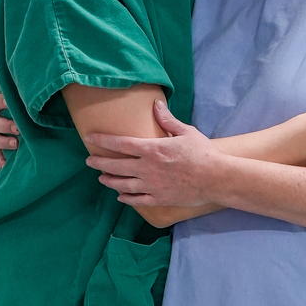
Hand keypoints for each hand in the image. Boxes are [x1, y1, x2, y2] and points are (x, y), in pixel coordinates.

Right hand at [0, 57, 18, 166]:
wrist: (11, 121)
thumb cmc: (9, 103)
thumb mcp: (6, 89)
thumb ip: (0, 77)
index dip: (2, 102)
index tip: (11, 102)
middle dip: (5, 125)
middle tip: (19, 127)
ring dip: (3, 142)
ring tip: (16, 144)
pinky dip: (1, 159)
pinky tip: (7, 164)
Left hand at [85, 101, 222, 206]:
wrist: (216, 179)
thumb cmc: (203, 153)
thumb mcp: (186, 132)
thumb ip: (168, 120)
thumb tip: (156, 104)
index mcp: (152, 149)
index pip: (120, 144)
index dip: (103, 140)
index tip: (90, 137)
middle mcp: (147, 169)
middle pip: (116, 166)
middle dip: (99, 163)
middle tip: (89, 161)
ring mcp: (152, 186)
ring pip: (123, 185)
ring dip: (110, 181)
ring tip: (102, 178)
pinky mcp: (159, 199)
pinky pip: (137, 200)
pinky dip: (126, 198)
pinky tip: (120, 196)